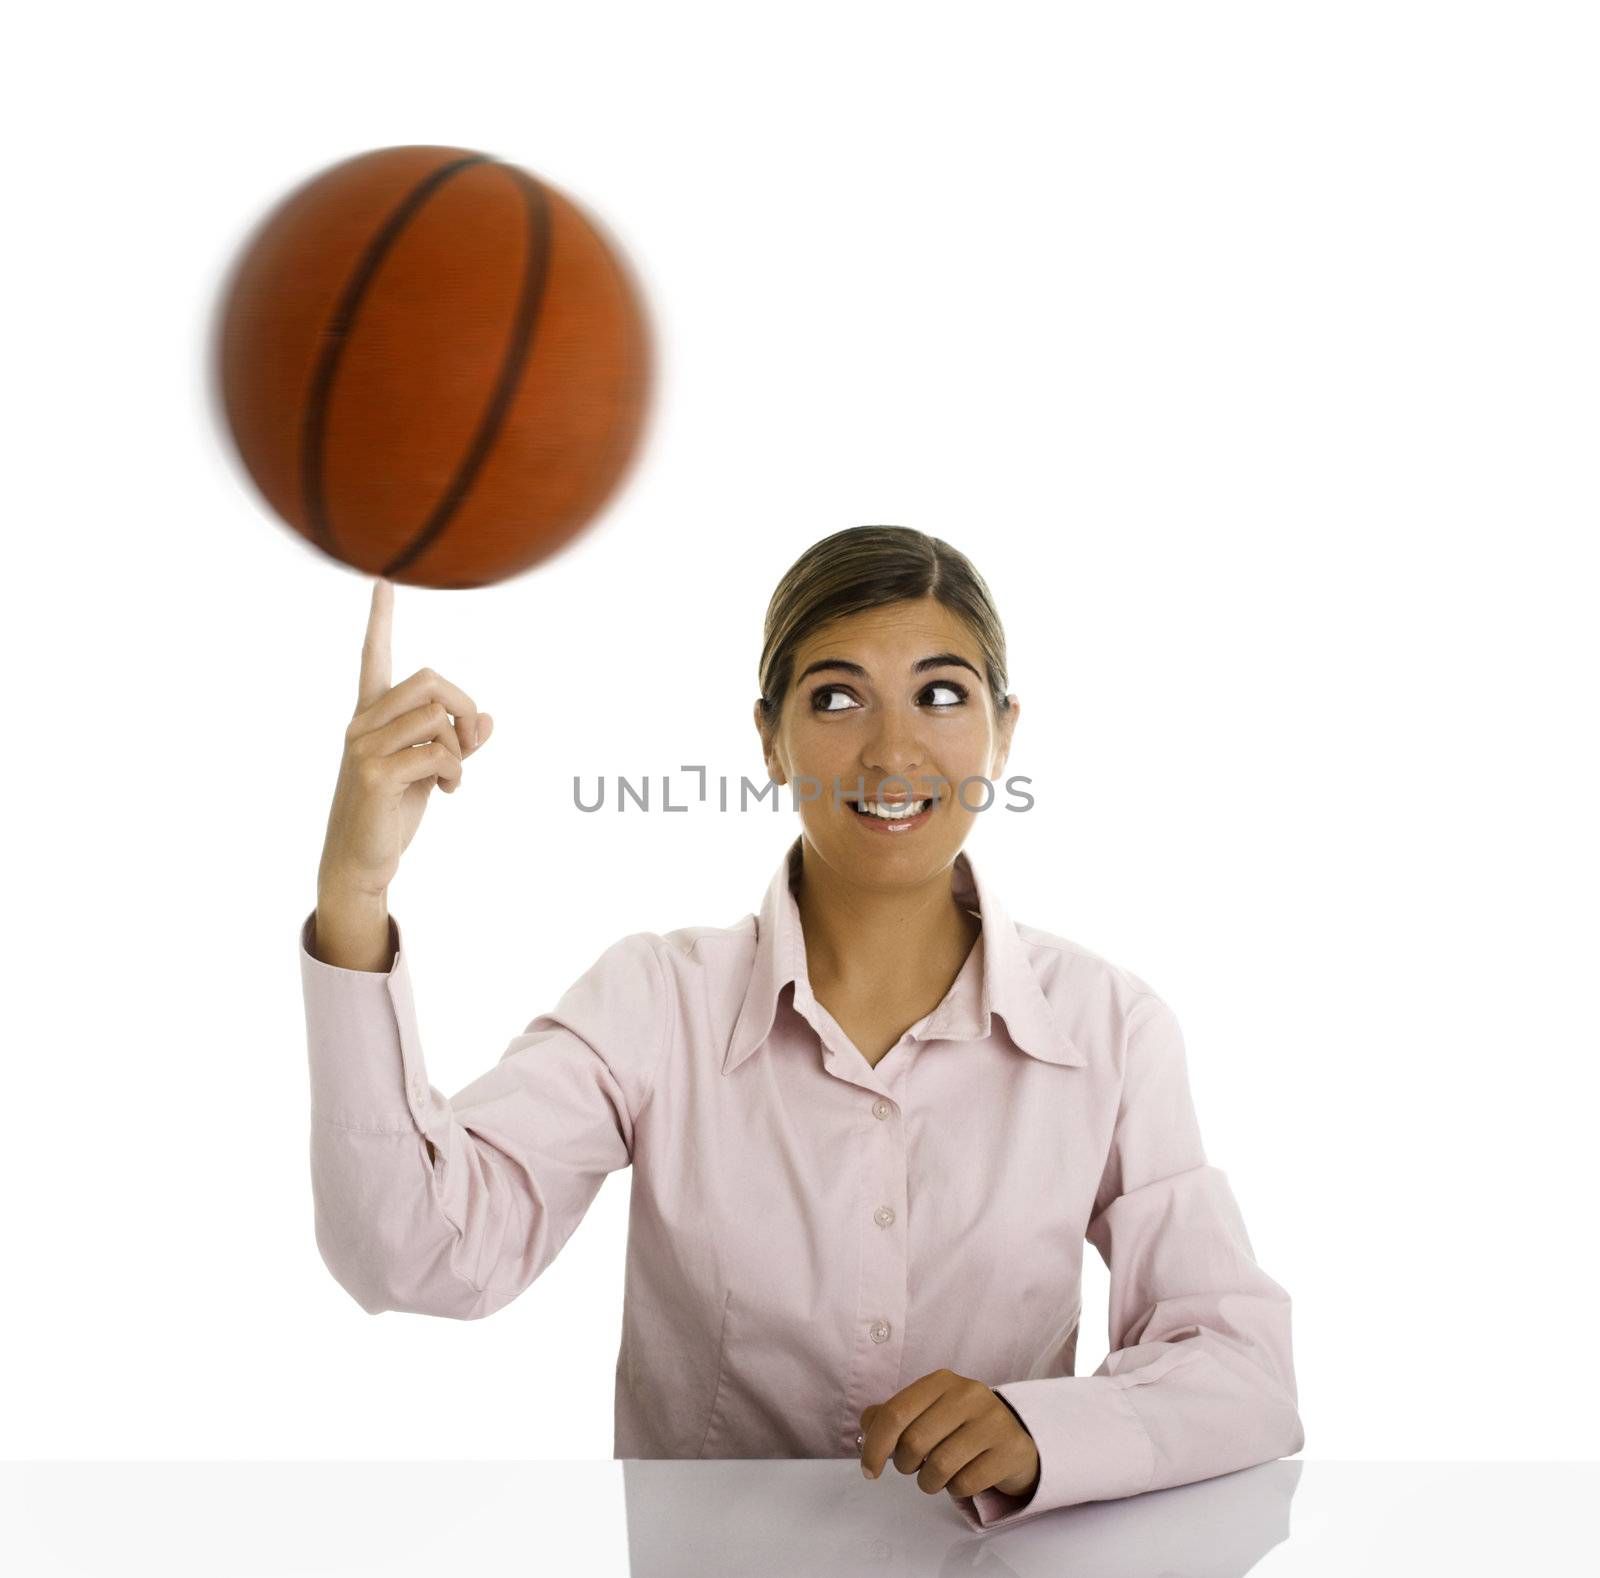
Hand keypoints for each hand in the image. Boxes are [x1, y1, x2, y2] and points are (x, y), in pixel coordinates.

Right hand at [318, 577, 492, 897]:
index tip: (382, 583)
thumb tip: (486, 719)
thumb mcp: (430, 772)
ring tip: (453, 777)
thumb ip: (457, 743)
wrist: (360, 862)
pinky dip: (456, 770)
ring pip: (437, 716)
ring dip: (461, 748)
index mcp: (371, 717)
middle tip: (470, 744)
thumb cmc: (391, 814)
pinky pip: (439, 752)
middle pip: (430, 680)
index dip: (380, 621)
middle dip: (463, 706)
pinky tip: (449, 792)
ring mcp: (364, 747)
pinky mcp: (375, 774)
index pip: (372, 658)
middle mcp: (362, 723)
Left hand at [859, 1367, 1039, 1502]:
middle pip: (914, 1442)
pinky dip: (956, 1490)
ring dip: (929, 1482)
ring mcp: (992, 1420)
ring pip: (940, 1467)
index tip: (870, 1470)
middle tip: (912, 1467)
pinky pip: (966, 1484)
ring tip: (936, 1475)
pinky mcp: (1009, 1449)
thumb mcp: (927, 1411)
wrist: (1013, 1437)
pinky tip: (963, 1477)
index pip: (895, 1413)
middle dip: (905, 1465)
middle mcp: (968, 1393)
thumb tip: (867, 1426)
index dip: (875, 1445)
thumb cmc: (960, 1426)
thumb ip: (892, 1416)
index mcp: (941, 1381)